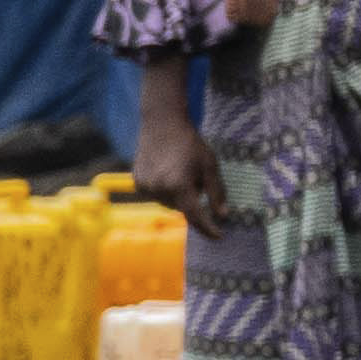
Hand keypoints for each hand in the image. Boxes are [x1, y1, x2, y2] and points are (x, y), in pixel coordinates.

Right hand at [140, 98, 217, 236]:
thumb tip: (223, 215)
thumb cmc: (190, 143)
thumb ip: (216, 192)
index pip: (195, 216)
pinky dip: (165, 190)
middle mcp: (159, 189)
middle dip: (192, 201)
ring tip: (180, 172)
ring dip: (177, 196)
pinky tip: (167, 171)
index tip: (219, 236)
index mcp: (179, 185)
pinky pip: (156, 195)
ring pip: (168, 203)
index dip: (208, 228)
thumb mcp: (210, 165)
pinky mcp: (137, 182)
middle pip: (181, 209)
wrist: (162, 123)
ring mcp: (145, 186)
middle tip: (196, 180)